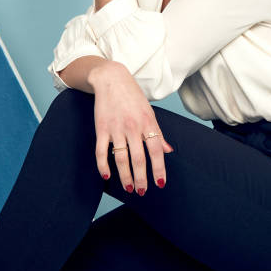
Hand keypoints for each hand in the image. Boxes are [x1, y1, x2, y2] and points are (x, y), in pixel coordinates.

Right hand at [88, 60, 173, 194]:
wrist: (112, 79)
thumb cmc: (133, 97)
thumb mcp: (149, 113)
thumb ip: (158, 133)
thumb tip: (169, 151)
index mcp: (147, 123)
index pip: (156, 150)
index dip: (159, 168)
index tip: (160, 183)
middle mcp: (133, 127)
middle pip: (139, 158)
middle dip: (141, 178)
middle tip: (142, 191)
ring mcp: (116, 128)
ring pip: (121, 158)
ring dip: (125, 175)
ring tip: (129, 187)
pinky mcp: (101, 128)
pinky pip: (101, 151)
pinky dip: (103, 165)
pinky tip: (107, 176)